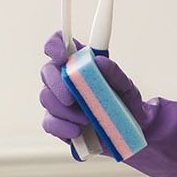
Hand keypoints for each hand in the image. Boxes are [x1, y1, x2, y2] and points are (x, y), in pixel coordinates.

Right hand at [39, 31, 176, 176]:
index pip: (59, 43)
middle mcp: (65, 79)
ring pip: (46, 98)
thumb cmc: (125, 103)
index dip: (54, 46)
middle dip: (56, 84)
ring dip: (64, 110)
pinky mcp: (58, 122)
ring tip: (86, 120)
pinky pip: (50, 123)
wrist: (130, 132)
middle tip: (71, 98)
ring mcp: (58, 101)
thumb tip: (100, 62)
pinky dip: (62, 127)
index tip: (61, 56)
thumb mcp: (126, 86)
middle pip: (47, 72)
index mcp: (79, 62)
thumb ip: (114, 73)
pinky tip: (77, 132)